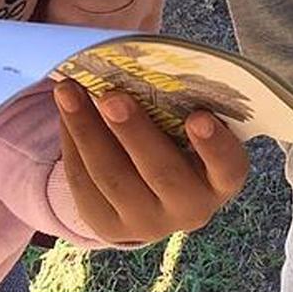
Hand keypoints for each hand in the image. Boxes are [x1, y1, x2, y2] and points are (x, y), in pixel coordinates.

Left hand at [54, 80, 250, 243]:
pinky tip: (65, 113)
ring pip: (113, 177)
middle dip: (133, 132)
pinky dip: (72, 144)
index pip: (227, 166)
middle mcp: (189, 208)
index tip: (198, 116)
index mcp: (222, 180)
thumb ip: (185, 105)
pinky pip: (85, 185)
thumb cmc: (185, 142)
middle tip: (111, 96)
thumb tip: (143, 64)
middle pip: (161, 171)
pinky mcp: (108, 227)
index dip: (214, 144)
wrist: (158, 197)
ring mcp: (147, 223)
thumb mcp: (198, 129)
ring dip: (87, 131)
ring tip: (69, 93)